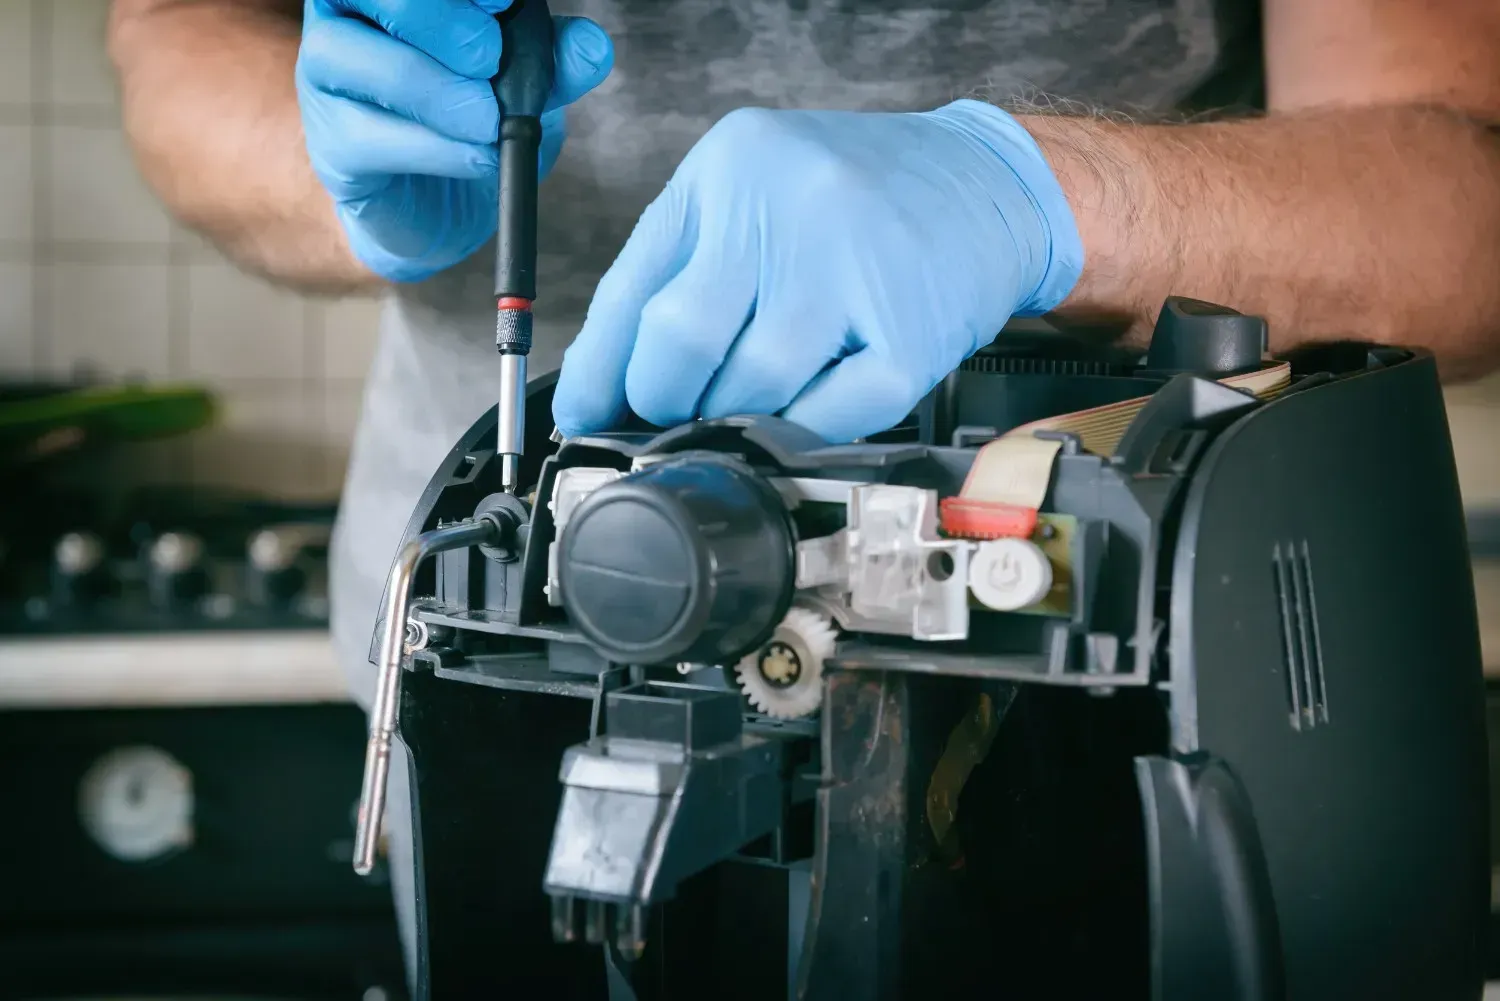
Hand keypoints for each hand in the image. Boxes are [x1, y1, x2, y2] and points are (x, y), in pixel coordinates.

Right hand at [296, 0, 612, 281]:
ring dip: (436, 90)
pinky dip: (436, 148)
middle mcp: (346, 17)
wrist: (444, 206)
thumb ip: (554, 61)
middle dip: (439, 20)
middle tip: (490, 59)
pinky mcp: (332, 144)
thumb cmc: (476, 123)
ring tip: (490, 122)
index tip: (503, 3)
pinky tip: (478, 157)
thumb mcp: (526, 86)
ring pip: (352, 57)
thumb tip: (591, 47)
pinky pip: (369, 135)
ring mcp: (327, 77)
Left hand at [552, 100, 1083, 442]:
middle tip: (674, 411)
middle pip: (682, 341)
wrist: (988, 183)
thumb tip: (613, 379)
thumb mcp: (752, 190)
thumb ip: (682, 265)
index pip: (634, 286)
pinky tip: (804, 408)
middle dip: (664, 398)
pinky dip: (800, 432)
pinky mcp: (911, 336)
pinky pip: (825, 420)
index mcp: (734, 166)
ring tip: (749, 399)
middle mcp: (792, 206)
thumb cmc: (858, 195)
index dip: (599, 369)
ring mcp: (857, 270)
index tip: (584, 415)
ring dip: (733, 418)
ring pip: (750, 389)